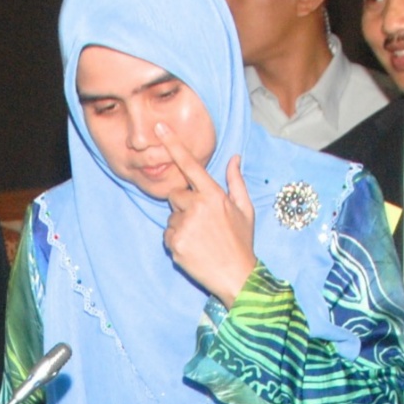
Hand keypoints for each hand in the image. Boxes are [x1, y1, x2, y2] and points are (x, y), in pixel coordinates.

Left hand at [157, 124, 258, 305]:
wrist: (236, 276)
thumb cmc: (241, 241)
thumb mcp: (244, 209)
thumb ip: (235, 181)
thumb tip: (234, 158)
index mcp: (213, 195)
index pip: (189, 164)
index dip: (173, 144)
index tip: (159, 127)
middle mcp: (196, 207)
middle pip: (175, 195)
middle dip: (184, 205)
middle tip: (203, 224)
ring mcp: (183, 225)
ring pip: (171, 217)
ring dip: (181, 225)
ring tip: (201, 240)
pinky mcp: (174, 243)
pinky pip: (167, 235)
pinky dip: (177, 241)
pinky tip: (193, 249)